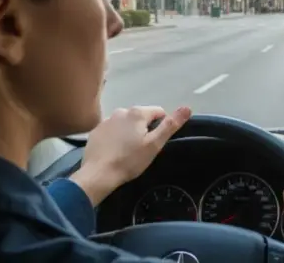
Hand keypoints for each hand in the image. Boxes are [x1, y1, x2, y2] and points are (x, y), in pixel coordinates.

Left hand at [70, 106, 191, 205]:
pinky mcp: (96, 131)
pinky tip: (114, 152)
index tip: (155, 143)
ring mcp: (106, 120)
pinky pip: (112, 130)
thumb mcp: (154, 145)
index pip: (159, 112)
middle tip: (141, 150)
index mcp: (138, 113)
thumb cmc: (129, 160)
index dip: (161, 127)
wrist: (98, 175)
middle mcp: (121, 111)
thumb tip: (187, 108)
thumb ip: (170, 125)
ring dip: (129, 133)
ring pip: (126, 123)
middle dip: (144, 130)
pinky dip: (115, 138)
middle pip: (141, 117)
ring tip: (127, 152)